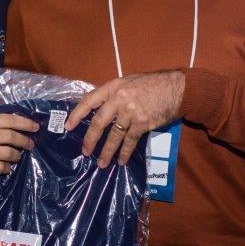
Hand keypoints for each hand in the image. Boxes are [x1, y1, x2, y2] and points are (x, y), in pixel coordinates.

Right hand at [0, 114, 38, 178]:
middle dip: (24, 141)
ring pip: (7, 153)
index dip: (24, 123)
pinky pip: (0, 167)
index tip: (35, 127)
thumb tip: (19, 125)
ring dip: (16, 155)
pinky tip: (7, 167)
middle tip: (30, 144)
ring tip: (17, 156)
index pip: (8, 120)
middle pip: (10, 137)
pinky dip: (7, 167)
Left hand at [65, 71, 184, 167]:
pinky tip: (121, 160)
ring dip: (106, 151)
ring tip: (101, 163)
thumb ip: (114, 94)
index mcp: (113, 87)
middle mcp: (119, 99)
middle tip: (85, 152)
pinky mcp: (142, 123)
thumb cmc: (152, 84)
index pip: (88, 100)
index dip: (77, 114)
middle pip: (98, 122)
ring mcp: (130, 111)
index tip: (68, 126)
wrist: (176, 88)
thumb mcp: (129, 82)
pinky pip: (130, 141)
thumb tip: (101, 107)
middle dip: (90, 139)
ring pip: (114, 135)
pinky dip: (125, 152)